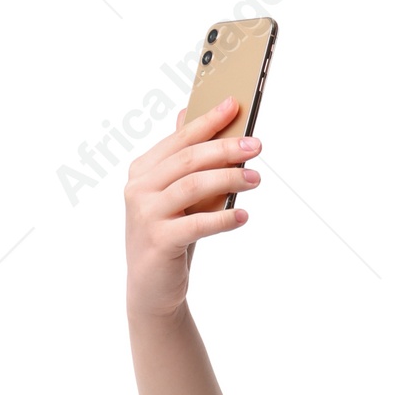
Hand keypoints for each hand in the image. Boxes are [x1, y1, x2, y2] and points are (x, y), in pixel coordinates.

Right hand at [124, 95, 261, 321]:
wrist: (151, 288)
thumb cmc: (170, 236)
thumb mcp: (176, 198)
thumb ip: (182, 162)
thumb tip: (189, 116)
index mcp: (143, 170)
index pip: (180, 139)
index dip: (208, 121)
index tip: (234, 106)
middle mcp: (139, 188)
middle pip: (188, 160)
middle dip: (225, 149)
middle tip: (255, 146)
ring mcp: (146, 214)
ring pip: (192, 186)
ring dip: (228, 180)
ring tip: (255, 179)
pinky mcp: (158, 241)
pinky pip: (196, 224)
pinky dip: (222, 220)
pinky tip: (243, 217)